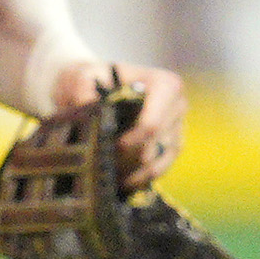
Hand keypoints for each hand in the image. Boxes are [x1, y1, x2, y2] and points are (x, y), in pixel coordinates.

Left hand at [48, 56, 187, 175]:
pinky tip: (122, 182)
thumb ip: (82, 87)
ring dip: (137, 173)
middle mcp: (177, 106)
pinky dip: (142, 178)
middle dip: (131, 159)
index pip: (153, 123)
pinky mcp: (171, 145)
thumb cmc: (93, 79)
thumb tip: (85, 106)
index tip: (113, 148)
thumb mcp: (83, 76)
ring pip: (161, 159)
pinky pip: (162, 168)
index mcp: (164, 85)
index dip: (133, 141)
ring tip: (112, 179)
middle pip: (157, 144)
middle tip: (105, 168)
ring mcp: (176, 127)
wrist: (96, 86)